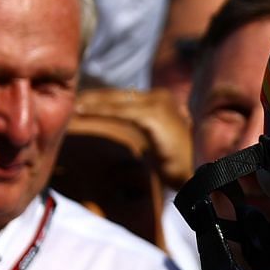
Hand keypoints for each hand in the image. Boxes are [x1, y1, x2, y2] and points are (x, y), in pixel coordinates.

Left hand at [75, 89, 194, 186]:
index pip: (125, 97)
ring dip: (91, 103)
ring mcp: (158, 105)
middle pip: (118, 95)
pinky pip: (120, 111)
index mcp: (162, 102)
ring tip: (72, 106)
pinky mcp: (153, 116)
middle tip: (69, 101)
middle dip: (93, 98)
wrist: (199, 174)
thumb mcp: (160, 144)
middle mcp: (160, 98)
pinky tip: (82, 111)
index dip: (102, 99)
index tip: (81, 103)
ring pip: (116, 101)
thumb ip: (146, 133)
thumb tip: (129, 136)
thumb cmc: (182, 164)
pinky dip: (99, 111)